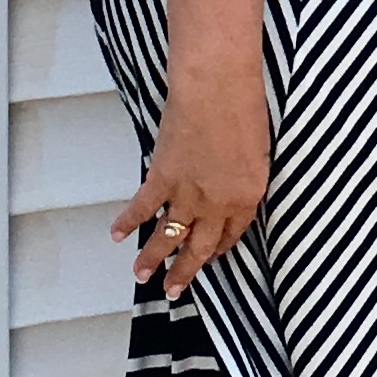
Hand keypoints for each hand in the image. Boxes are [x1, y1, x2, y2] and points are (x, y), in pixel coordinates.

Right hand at [113, 69, 268, 294]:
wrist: (217, 86)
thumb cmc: (246, 105)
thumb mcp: (259, 147)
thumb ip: (246, 172)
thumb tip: (230, 179)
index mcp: (247, 196)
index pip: (231, 234)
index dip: (218, 248)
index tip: (209, 257)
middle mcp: (218, 204)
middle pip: (200, 247)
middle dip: (185, 271)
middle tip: (173, 290)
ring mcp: (188, 193)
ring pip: (168, 236)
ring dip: (153, 257)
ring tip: (142, 275)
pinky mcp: (163, 177)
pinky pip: (143, 206)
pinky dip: (128, 221)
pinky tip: (117, 234)